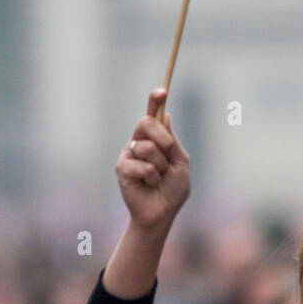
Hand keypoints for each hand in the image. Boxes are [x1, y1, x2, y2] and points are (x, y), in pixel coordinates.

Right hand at [116, 88, 190, 231]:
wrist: (162, 212)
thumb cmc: (173, 189)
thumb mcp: (180, 162)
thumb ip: (172, 141)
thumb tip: (165, 115)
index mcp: (156, 138)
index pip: (152, 115)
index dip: (154, 100)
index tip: (162, 90)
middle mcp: (140, 142)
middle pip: (146, 123)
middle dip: (162, 139)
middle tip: (168, 154)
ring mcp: (129, 154)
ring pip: (146, 146)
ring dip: (160, 165)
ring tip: (158, 178)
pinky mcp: (122, 168)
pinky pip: (141, 165)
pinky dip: (152, 177)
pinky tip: (149, 185)